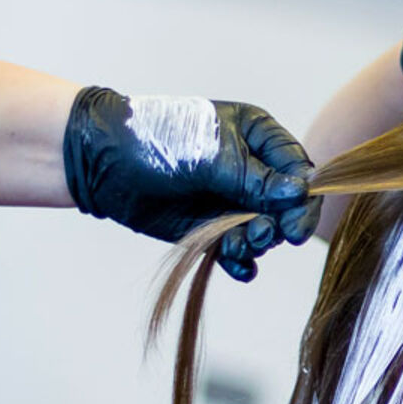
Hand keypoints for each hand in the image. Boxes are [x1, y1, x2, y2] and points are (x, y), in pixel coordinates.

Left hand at [63, 88, 319, 281]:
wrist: (99, 161)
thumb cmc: (157, 140)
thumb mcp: (212, 156)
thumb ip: (256, 180)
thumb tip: (299, 194)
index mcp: (258, 136)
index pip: (298, 170)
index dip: (303, 200)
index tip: (295, 227)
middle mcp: (251, 169)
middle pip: (285, 206)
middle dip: (277, 225)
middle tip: (261, 235)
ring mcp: (231, 199)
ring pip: (263, 230)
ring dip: (255, 243)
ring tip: (236, 245)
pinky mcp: (210, 226)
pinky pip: (236, 248)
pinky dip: (240, 261)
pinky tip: (237, 266)